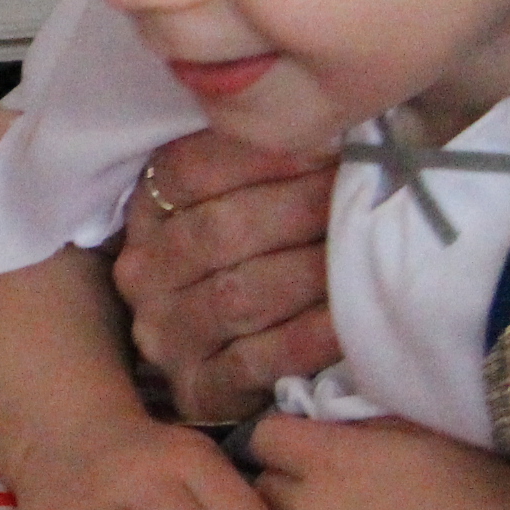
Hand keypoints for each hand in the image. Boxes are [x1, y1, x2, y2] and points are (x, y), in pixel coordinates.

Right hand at [112, 133, 339, 426]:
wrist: (239, 354)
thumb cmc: (262, 256)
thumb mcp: (241, 197)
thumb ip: (265, 162)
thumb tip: (335, 121)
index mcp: (148, 211)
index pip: (187, 169)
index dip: (260, 154)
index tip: (329, 141)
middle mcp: (144, 272)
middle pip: (217, 232)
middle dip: (299, 209)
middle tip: (364, 193)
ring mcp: (165, 334)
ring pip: (236, 296)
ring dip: (309, 272)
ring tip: (365, 252)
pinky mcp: (198, 389)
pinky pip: (256, 361)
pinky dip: (308, 338)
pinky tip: (351, 319)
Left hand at [250, 415, 509, 509]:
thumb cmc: (482, 502)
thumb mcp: (430, 436)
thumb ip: (370, 426)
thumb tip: (336, 417)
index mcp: (333, 459)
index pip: (264, 436)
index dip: (279, 440)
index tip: (295, 448)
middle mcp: (309, 508)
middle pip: (261, 488)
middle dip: (279, 487)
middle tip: (308, 497)